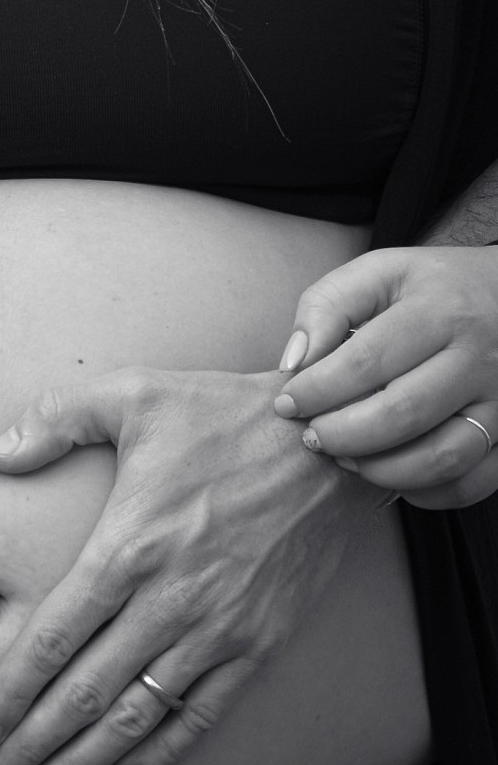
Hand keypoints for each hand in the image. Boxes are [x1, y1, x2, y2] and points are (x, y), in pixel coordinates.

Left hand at [0, 368, 377, 764]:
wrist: (328, 444)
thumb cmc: (223, 415)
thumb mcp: (134, 394)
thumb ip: (57, 418)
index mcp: (129, 545)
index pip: (56, 638)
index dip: (13, 692)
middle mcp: (169, 600)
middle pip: (86, 693)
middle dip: (32, 747)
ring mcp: (218, 629)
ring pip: (138, 715)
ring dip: (84, 763)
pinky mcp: (259, 642)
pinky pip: (204, 711)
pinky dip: (165, 750)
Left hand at [276, 246, 497, 507]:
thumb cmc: (435, 287)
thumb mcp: (380, 272)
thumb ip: (328, 305)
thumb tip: (295, 360)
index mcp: (440, 311)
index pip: (367, 361)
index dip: (317, 390)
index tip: (286, 403)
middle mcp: (478, 358)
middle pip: (403, 414)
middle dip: (342, 435)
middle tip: (312, 437)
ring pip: (442, 456)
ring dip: (381, 470)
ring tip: (345, 458)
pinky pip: (474, 481)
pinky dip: (428, 492)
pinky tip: (392, 475)